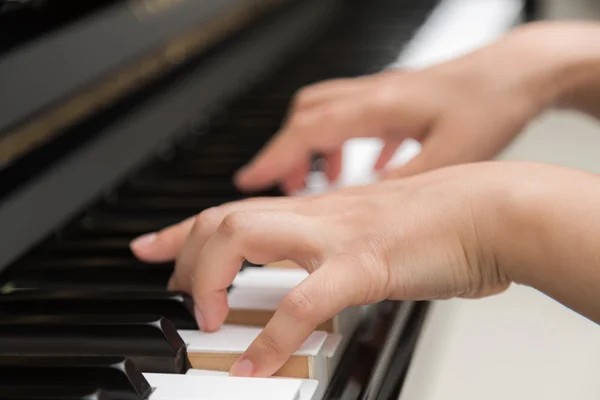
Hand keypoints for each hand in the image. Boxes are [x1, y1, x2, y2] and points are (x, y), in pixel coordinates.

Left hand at [132, 161, 526, 376]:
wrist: (493, 210)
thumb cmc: (443, 223)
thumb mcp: (376, 232)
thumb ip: (340, 251)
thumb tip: (317, 279)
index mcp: (320, 211)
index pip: (236, 209)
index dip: (184, 227)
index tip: (150, 245)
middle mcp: (319, 216)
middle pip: (225, 217)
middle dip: (184, 252)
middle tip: (174, 289)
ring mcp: (338, 236)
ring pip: (245, 236)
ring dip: (211, 278)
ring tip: (206, 318)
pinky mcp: (366, 263)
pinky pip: (304, 300)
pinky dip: (274, 335)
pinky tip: (257, 366)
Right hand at [232, 22, 587, 192]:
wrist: (522, 71)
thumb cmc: (491, 105)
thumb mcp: (447, 156)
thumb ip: (400, 184)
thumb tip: (362, 209)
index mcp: (378, 107)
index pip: (308, 130)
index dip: (274, 157)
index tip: (248, 179)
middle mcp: (375, 95)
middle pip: (308, 116)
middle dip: (287, 151)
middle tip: (278, 185)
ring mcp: (387, 95)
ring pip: (330, 113)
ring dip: (316, 146)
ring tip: (317, 179)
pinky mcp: (402, 100)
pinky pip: (359, 117)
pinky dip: (350, 142)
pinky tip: (366, 164)